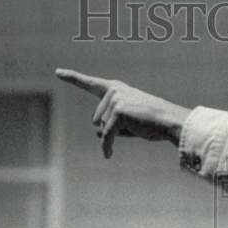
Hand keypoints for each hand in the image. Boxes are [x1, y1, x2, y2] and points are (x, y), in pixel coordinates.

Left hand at [54, 68, 190, 157]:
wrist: (170, 122)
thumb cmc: (152, 122)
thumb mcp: (128, 121)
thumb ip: (111, 122)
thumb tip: (98, 133)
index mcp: (116, 88)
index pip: (90, 84)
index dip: (72, 77)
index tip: (57, 72)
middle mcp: (114, 90)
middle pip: (97, 119)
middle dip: (111, 129)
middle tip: (134, 125)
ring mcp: (115, 100)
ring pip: (102, 129)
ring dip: (116, 136)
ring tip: (137, 128)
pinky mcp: (118, 112)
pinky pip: (106, 136)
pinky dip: (107, 147)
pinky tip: (108, 155)